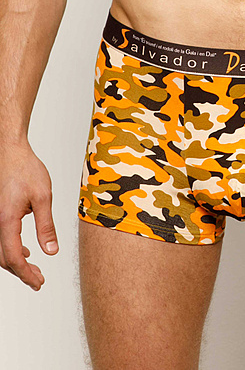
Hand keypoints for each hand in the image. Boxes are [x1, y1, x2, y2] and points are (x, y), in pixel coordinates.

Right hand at [0, 140, 58, 290]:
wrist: (10, 151)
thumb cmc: (26, 168)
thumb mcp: (43, 196)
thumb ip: (46, 226)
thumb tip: (51, 251)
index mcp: (6, 220)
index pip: (13, 257)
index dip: (26, 274)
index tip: (38, 282)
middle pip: (4, 258)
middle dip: (22, 272)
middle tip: (38, 280)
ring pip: (0, 250)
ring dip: (16, 262)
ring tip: (34, 270)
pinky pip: (0, 239)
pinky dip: (11, 249)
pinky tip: (25, 250)